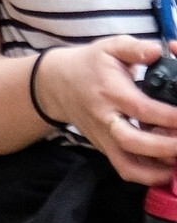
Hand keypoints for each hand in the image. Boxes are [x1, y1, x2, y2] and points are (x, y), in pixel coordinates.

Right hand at [33, 37, 176, 185]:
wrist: (57, 85)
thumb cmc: (90, 65)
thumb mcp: (110, 47)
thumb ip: (135, 48)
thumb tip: (158, 50)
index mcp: (111, 92)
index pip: (141, 108)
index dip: (169, 116)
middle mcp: (106, 119)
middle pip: (132, 141)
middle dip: (164, 147)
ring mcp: (104, 138)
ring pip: (126, 164)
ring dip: (155, 171)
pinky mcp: (105, 149)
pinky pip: (125, 168)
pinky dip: (146, 175)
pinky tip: (167, 169)